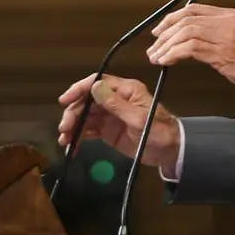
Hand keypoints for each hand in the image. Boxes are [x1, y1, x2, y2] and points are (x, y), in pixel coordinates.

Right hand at [57, 73, 180, 173]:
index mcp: (125, 90)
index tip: (65, 100)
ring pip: (85, 116)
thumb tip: (95, 87)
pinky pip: (89, 130)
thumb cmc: (159, 132)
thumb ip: (116, 105)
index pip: (97, 83)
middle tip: (64, 129)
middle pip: (87, 101)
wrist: (170, 152)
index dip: (79, 89)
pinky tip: (72, 147)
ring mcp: (110, 115)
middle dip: (73, 113)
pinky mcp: (107, 130)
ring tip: (65, 141)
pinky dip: (78, 137)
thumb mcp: (139, 119)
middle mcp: (115, 100)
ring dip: (73, 126)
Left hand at [147, 3, 234, 98]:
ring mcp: (225, 36)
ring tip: (155, 57)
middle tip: (153, 47)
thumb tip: (189, 39)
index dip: (172, 18)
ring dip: (165, 45)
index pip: (193, 9)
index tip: (159, 31)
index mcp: (231, 15)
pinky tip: (166, 62)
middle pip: (186, 19)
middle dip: (164, 32)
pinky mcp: (223, 53)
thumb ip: (218, 34)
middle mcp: (227, 22)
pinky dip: (173, 54)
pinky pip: (190, 48)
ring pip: (185, 32)